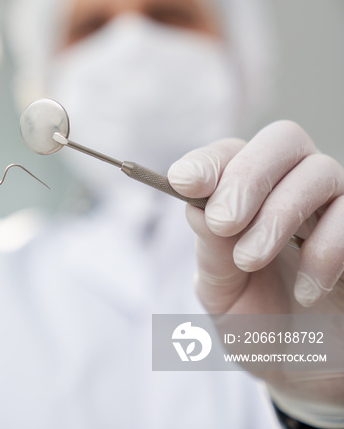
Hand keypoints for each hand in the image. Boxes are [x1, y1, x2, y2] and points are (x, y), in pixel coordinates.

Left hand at [168, 121, 343, 424]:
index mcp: (245, 195)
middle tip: (222, 222)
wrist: (304, 370)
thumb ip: (211, 252)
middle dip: (246, 176)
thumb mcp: (221, 293)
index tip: (182, 182)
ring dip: (279, 214)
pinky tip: (305, 291)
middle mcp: (292, 188)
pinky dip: (327, 249)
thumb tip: (197, 206)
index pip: (229, 153)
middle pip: (282, 140)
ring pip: (320, 171)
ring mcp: (334, 208)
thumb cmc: (256, 322)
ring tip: (250, 260)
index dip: (207, 161)